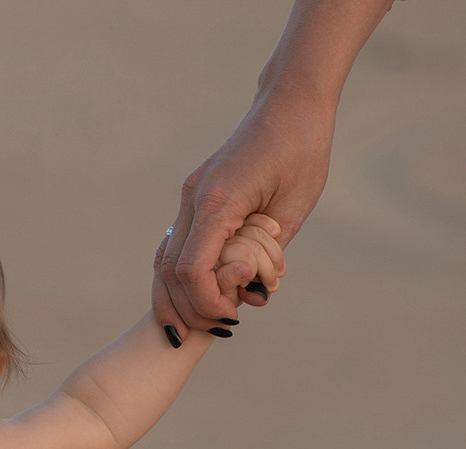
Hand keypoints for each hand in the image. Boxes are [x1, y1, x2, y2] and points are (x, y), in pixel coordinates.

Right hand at [153, 91, 334, 331]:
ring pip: (164, 259)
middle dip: (188, 307)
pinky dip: (183, 275)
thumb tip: (250, 294)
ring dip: (177, 296)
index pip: (192, 270)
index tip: (232, 318)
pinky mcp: (196, 196)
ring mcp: (190, 196)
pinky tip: (197, 296)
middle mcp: (194, 198)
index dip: (207, 302)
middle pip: (168, 270)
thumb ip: (266, 253)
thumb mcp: (294, 209)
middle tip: (216, 329)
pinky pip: (177, 244)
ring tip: (195, 326)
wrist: (290, 103)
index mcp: (217, 201)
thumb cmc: (301, 150)